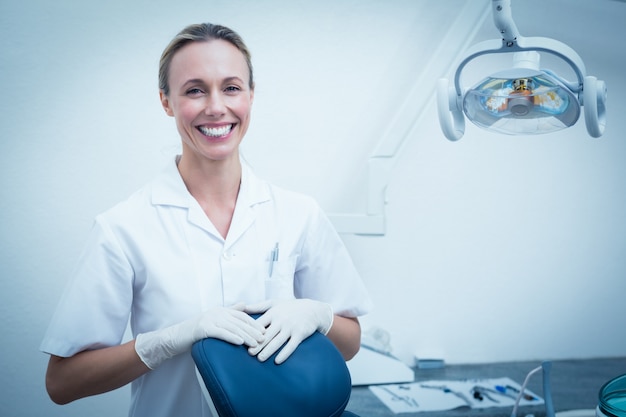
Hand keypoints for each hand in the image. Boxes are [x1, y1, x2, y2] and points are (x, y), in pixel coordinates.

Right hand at [135, 304, 265, 368]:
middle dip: (253, 331)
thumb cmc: (196, 332)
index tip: (264, 332)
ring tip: (256, 343)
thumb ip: (230, 311)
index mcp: (221, 310)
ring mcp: (209, 319)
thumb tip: (245, 304)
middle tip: (264, 339)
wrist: (176, 337)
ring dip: (246, 336)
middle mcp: (217, 312)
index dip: (254, 324)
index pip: (242, 316)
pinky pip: (221, 333)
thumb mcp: (214, 320)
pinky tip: (241, 343)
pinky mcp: (203, 328)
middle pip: (239, 322)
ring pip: (232, 328)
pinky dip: (232, 337)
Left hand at [245, 299, 332, 363]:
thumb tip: (242, 308)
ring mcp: (291, 327)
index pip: (260, 324)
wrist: (313, 309)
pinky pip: (291, 345)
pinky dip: (285, 353)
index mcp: (273, 313)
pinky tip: (278, 361)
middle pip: (267, 334)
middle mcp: (281, 320)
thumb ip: (259, 306)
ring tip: (260, 359)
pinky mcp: (300, 334)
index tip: (244, 340)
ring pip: (278, 341)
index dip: (251, 332)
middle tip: (250, 353)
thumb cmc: (290, 307)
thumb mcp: (275, 303)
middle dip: (258, 344)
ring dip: (269, 350)